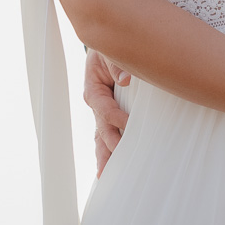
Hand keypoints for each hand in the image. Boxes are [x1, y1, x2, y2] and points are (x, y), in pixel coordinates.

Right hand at [82, 48, 130, 176]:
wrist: (111, 49)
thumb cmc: (111, 51)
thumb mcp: (112, 52)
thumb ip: (117, 64)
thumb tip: (125, 79)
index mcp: (94, 90)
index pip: (104, 108)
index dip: (116, 118)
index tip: (130, 125)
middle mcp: (97, 105)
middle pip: (101, 130)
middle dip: (110, 147)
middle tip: (119, 163)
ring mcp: (103, 113)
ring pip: (102, 138)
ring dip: (105, 156)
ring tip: (105, 176)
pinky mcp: (111, 117)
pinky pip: (109, 136)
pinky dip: (109, 151)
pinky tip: (110, 169)